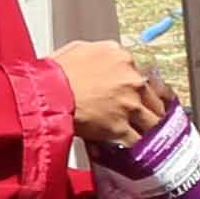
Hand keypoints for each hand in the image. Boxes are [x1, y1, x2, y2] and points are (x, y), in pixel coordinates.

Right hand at [51, 40, 167, 149]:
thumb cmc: (54, 73)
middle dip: (151, 109)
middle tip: (149, 117)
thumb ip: (100, 54)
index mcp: (122, 58)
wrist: (44, 93)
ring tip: (147, 135)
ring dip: (149, 129)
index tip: (142, 96)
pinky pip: (138, 140)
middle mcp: (132, 80)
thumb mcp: (80, 49)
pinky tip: (137, 149)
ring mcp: (129, 104)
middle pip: (155, 98)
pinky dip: (138, 146)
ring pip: (153, 121)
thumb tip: (102, 59)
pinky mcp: (120, 127)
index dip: (143, 88)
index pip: (144, 74)